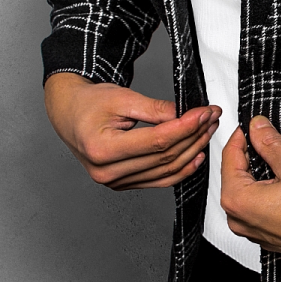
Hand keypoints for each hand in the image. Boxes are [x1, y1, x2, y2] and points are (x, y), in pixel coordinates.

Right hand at [44, 72, 220, 190]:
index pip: (156, 141)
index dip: (185, 127)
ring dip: (192, 151)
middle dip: (193, 136)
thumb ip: (155, 109)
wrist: (69, 113)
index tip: (204, 113)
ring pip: (165, 171)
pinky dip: (181, 170)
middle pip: (164, 157)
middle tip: (211, 118)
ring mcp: (114, 181)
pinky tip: (196, 156)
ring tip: (207, 131)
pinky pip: (159, 181)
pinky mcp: (123, 183)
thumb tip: (185, 116)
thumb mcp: (121, 98)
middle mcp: (106, 171)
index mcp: (102, 149)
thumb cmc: (89, 103)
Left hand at [221, 116, 280, 272]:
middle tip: (267, 139)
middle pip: (235, 176)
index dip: (242, 136)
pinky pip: (258, 209)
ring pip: (248, 193)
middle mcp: (240, 220)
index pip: (229, 158)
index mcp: (239, 201)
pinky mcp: (268, 238)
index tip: (252, 126)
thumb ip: (270, 143)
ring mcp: (253, 232)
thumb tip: (257, 128)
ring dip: (259, 175)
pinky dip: (267, 193)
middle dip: (250, 156)